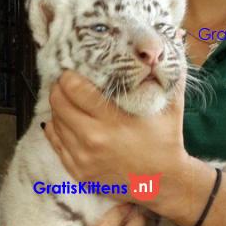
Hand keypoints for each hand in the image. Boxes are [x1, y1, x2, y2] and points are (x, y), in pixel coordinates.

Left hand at [43, 70, 190, 207]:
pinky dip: (57, 129)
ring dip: (58, 108)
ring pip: (54, 122)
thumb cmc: (167, 140)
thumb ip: (167, 74)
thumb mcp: (170, 105)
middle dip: (59, 88)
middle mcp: (93, 139)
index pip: (73, 88)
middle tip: (66, 83)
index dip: (68, 75)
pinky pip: (56, 143)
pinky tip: (65, 121)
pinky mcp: (78, 171)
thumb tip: (167, 44)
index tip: (73, 70)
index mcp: (112, 121)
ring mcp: (83, 158)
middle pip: (58, 103)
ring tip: (68, 101)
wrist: (163, 182)